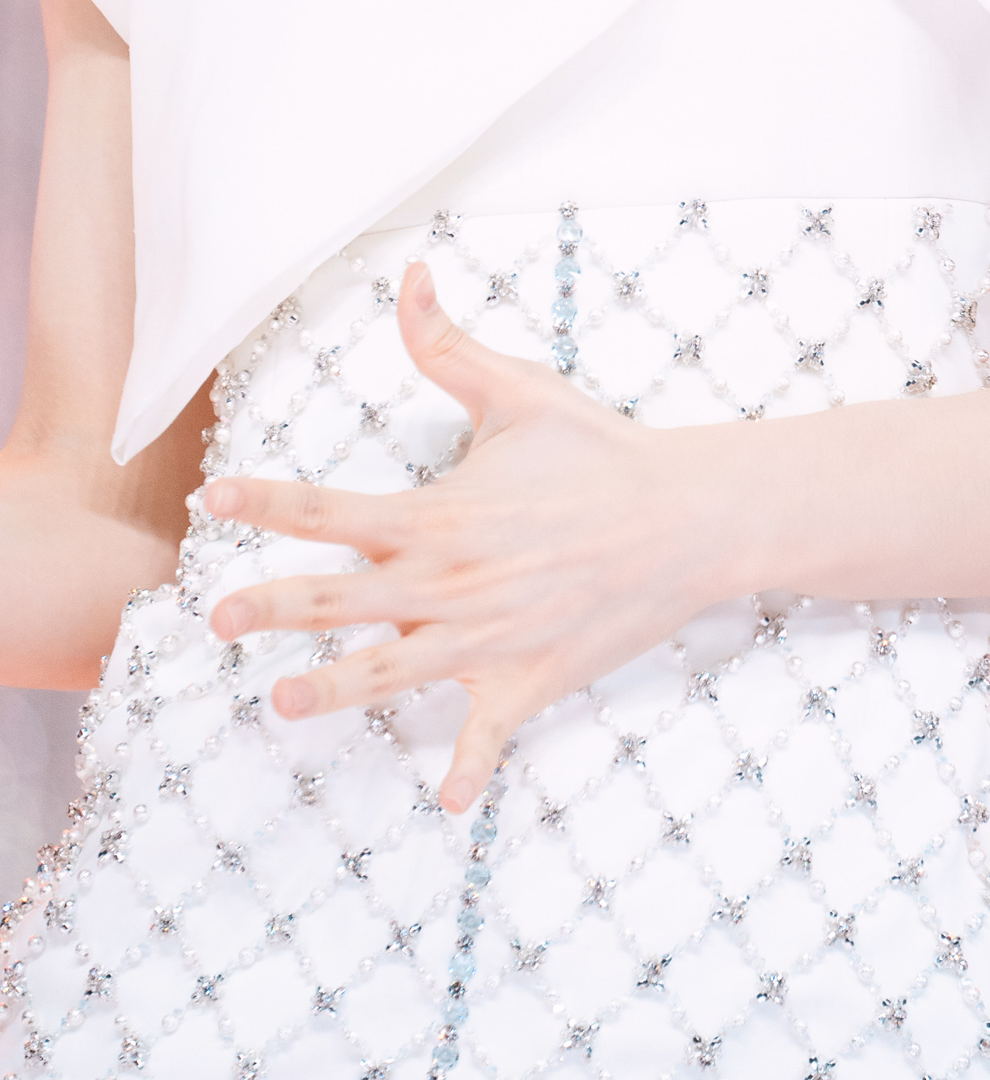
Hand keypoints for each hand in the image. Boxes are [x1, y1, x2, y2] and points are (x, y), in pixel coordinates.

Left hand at [204, 264, 727, 811]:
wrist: (686, 519)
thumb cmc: (601, 452)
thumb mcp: (520, 392)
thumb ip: (447, 345)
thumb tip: (409, 276)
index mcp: (443, 514)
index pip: (335, 509)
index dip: (268, 502)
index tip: (212, 499)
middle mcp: (454, 583)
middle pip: (346, 599)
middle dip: (277, 608)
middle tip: (216, 617)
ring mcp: (490, 638)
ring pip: (394, 672)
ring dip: (336, 690)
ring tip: (280, 704)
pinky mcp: (529, 679)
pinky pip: (490, 732)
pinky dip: (470, 768)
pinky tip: (448, 805)